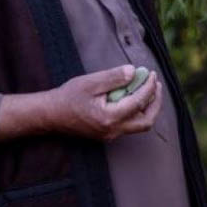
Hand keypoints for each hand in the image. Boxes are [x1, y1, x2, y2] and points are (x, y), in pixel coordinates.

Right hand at [45, 64, 162, 141]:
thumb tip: (134, 71)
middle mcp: (113, 130)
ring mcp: (110, 135)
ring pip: (139, 125)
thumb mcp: (90, 82)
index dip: (149, 87)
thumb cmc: (68, 97)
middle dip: (155, 102)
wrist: (50, 115)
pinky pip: (129, 125)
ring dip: (148, 108)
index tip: (151, 74)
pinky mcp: (107, 134)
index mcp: (110, 118)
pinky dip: (137, 111)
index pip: (139, 102)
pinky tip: (134, 97)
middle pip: (146, 121)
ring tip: (149, 89)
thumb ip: (113, 77)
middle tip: (156, 85)